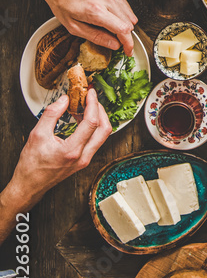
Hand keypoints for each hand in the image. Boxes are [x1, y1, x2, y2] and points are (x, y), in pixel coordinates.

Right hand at [10, 90, 111, 206]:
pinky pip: (96, 141)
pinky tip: (83, 119)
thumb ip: (52, 114)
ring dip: (99, 118)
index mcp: (72, 150)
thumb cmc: (32, 164)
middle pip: (105, 129)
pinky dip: (94, 127)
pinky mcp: (84, 160)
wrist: (30, 185)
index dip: (93, 104)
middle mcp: (83, 157)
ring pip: (103, 136)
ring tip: (88, 106)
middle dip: (101, 110)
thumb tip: (65, 99)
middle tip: (92, 98)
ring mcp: (85, 160)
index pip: (92, 123)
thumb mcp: (37, 134)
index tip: (90, 93)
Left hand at [22, 0, 136, 53]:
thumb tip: (114, 45)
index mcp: (96, 11)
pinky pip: (126, 8)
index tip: (128, 51)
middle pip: (129, 24)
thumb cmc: (63, 3)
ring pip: (130, 16)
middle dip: (125, 36)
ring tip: (111, 30)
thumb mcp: (74, 27)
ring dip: (124, 26)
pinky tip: (111, 19)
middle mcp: (107, 0)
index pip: (123, 29)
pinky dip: (123, 16)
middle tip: (117, 42)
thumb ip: (96, 37)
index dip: (128, 43)